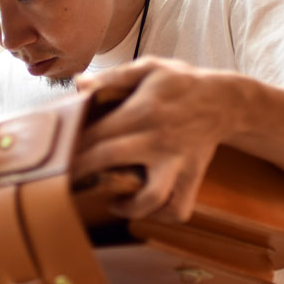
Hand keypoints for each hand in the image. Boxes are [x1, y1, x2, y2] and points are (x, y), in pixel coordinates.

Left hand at [73, 56, 239, 221]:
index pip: (99, 130)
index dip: (74, 143)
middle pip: (110, 159)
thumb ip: (112, 77)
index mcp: (144, 110)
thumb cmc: (181, 83)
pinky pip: (178, 208)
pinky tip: (143, 207)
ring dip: (125, 206)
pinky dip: (159, 215)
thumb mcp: (149, 68)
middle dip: (81, 170)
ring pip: (151, 197)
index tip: (57, 150)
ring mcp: (176, 162)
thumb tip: (78, 84)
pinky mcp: (191, 177)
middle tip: (63, 177)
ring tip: (110, 201)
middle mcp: (158, 139)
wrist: (226, 101)